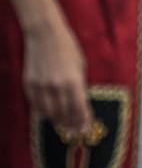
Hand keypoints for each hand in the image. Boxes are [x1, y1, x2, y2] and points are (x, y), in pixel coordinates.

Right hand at [24, 9, 93, 138]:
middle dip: (71, 125)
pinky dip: (44, 112)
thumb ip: (80, 85)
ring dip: (58, 121)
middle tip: (74, 133)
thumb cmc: (67, 47)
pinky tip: (50, 115)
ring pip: (49, 113)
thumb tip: (79, 105)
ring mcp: (41, 86)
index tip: (85, 130)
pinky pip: (37, 105)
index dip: (83, 121)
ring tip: (63, 126)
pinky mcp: (29, 85)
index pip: (79, 108)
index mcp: (73, 81)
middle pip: (65, 114)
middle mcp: (57, 86)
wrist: (45, 34)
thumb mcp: (80, 65)